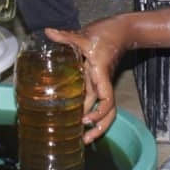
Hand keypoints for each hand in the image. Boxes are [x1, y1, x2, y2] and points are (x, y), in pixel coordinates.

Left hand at [45, 21, 126, 143]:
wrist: (120, 30)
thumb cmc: (107, 34)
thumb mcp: (84, 35)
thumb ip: (66, 36)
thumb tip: (48, 32)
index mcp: (101, 75)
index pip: (107, 100)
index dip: (99, 113)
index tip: (86, 119)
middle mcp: (101, 82)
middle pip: (106, 111)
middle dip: (98, 127)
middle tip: (84, 139)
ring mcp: (99, 82)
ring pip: (100, 107)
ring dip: (95, 123)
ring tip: (82, 137)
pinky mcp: (95, 79)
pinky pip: (92, 97)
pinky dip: (87, 108)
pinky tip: (76, 115)